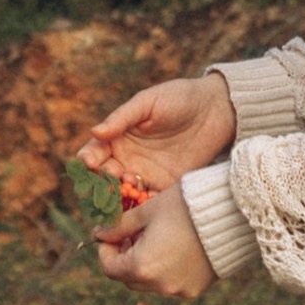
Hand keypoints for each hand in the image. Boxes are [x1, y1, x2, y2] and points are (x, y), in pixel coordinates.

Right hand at [79, 73, 234, 195]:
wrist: (216, 109)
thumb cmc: (179, 98)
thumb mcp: (148, 103)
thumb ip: (122, 118)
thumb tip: (95, 132)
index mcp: (117, 138)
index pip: (94, 153)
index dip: (88, 159)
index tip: (88, 162)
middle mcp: (126, 160)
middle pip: (104, 179)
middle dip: (101, 184)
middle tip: (107, 182)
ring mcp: (145, 175)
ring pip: (123, 194)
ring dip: (120, 197)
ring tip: (129, 188)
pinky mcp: (165, 187)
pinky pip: (148, 202)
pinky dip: (143, 206)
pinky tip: (146, 202)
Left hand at [95, 184, 217, 301]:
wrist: (232, 214)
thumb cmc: (186, 206)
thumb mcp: (148, 211)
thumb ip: (119, 227)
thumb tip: (100, 234)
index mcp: (142, 266)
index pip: (109, 269)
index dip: (105, 251)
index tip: (110, 236)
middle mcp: (159, 285)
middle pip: (128, 278)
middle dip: (125, 258)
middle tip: (132, 235)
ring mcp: (178, 290)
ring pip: (149, 283)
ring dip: (144, 265)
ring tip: (155, 240)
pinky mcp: (195, 289)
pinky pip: (170, 284)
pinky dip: (165, 270)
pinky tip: (175, 248)